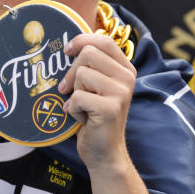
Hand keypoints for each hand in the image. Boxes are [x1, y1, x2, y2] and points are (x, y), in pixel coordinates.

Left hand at [58, 33, 136, 171]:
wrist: (104, 152)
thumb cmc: (94, 117)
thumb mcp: (96, 86)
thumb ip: (91, 66)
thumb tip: (69, 45)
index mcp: (126, 69)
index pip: (104, 40)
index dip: (82, 40)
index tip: (68, 51)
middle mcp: (127, 78)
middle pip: (88, 54)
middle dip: (72, 73)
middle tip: (69, 90)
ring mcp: (121, 93)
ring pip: (81, 74)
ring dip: (74, 92)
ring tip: (83, 106)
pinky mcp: (110, 108)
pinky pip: (77, 96)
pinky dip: (73, 109)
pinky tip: (83, 118)